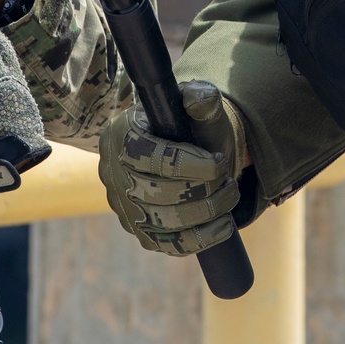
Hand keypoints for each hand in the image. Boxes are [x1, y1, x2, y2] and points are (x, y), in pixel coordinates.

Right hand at [99, 82, 247, 256]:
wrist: (186, 153)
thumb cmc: (189, 127)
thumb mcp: (194, 107)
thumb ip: (200, 98)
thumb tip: (200, 98)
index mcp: (121, 136)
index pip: (151, 158)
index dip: (191, 164)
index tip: (219, 161)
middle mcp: (115, 175)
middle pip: (158, 193)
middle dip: (203, 189)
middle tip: (229, 181)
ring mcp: (126, 208)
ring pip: (165, 222)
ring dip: (206, 212)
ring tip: (228, 196)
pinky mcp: (142, 233)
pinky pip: (169, 246)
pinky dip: (201, 238)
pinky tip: (224, 224)